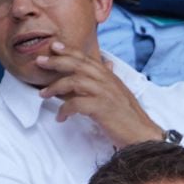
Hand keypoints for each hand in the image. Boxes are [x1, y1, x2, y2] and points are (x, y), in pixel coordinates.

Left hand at [35, 42, 162, 147]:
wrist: (143, 135)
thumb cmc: (130, 118)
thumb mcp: (121, 93)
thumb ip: (110, 79)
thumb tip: (107, 63)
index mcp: (110, 77)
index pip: (86, 58)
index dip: (69, 51)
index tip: (54, 47)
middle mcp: (106, 81)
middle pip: (77, 65)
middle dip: (56, 62)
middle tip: (40, 62)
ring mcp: (104, 93)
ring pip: (73, 82)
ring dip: (55, 87)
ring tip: (43, 94)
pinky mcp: (101, 108)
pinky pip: (76, 104)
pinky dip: (65, 110)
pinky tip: (60, 117)